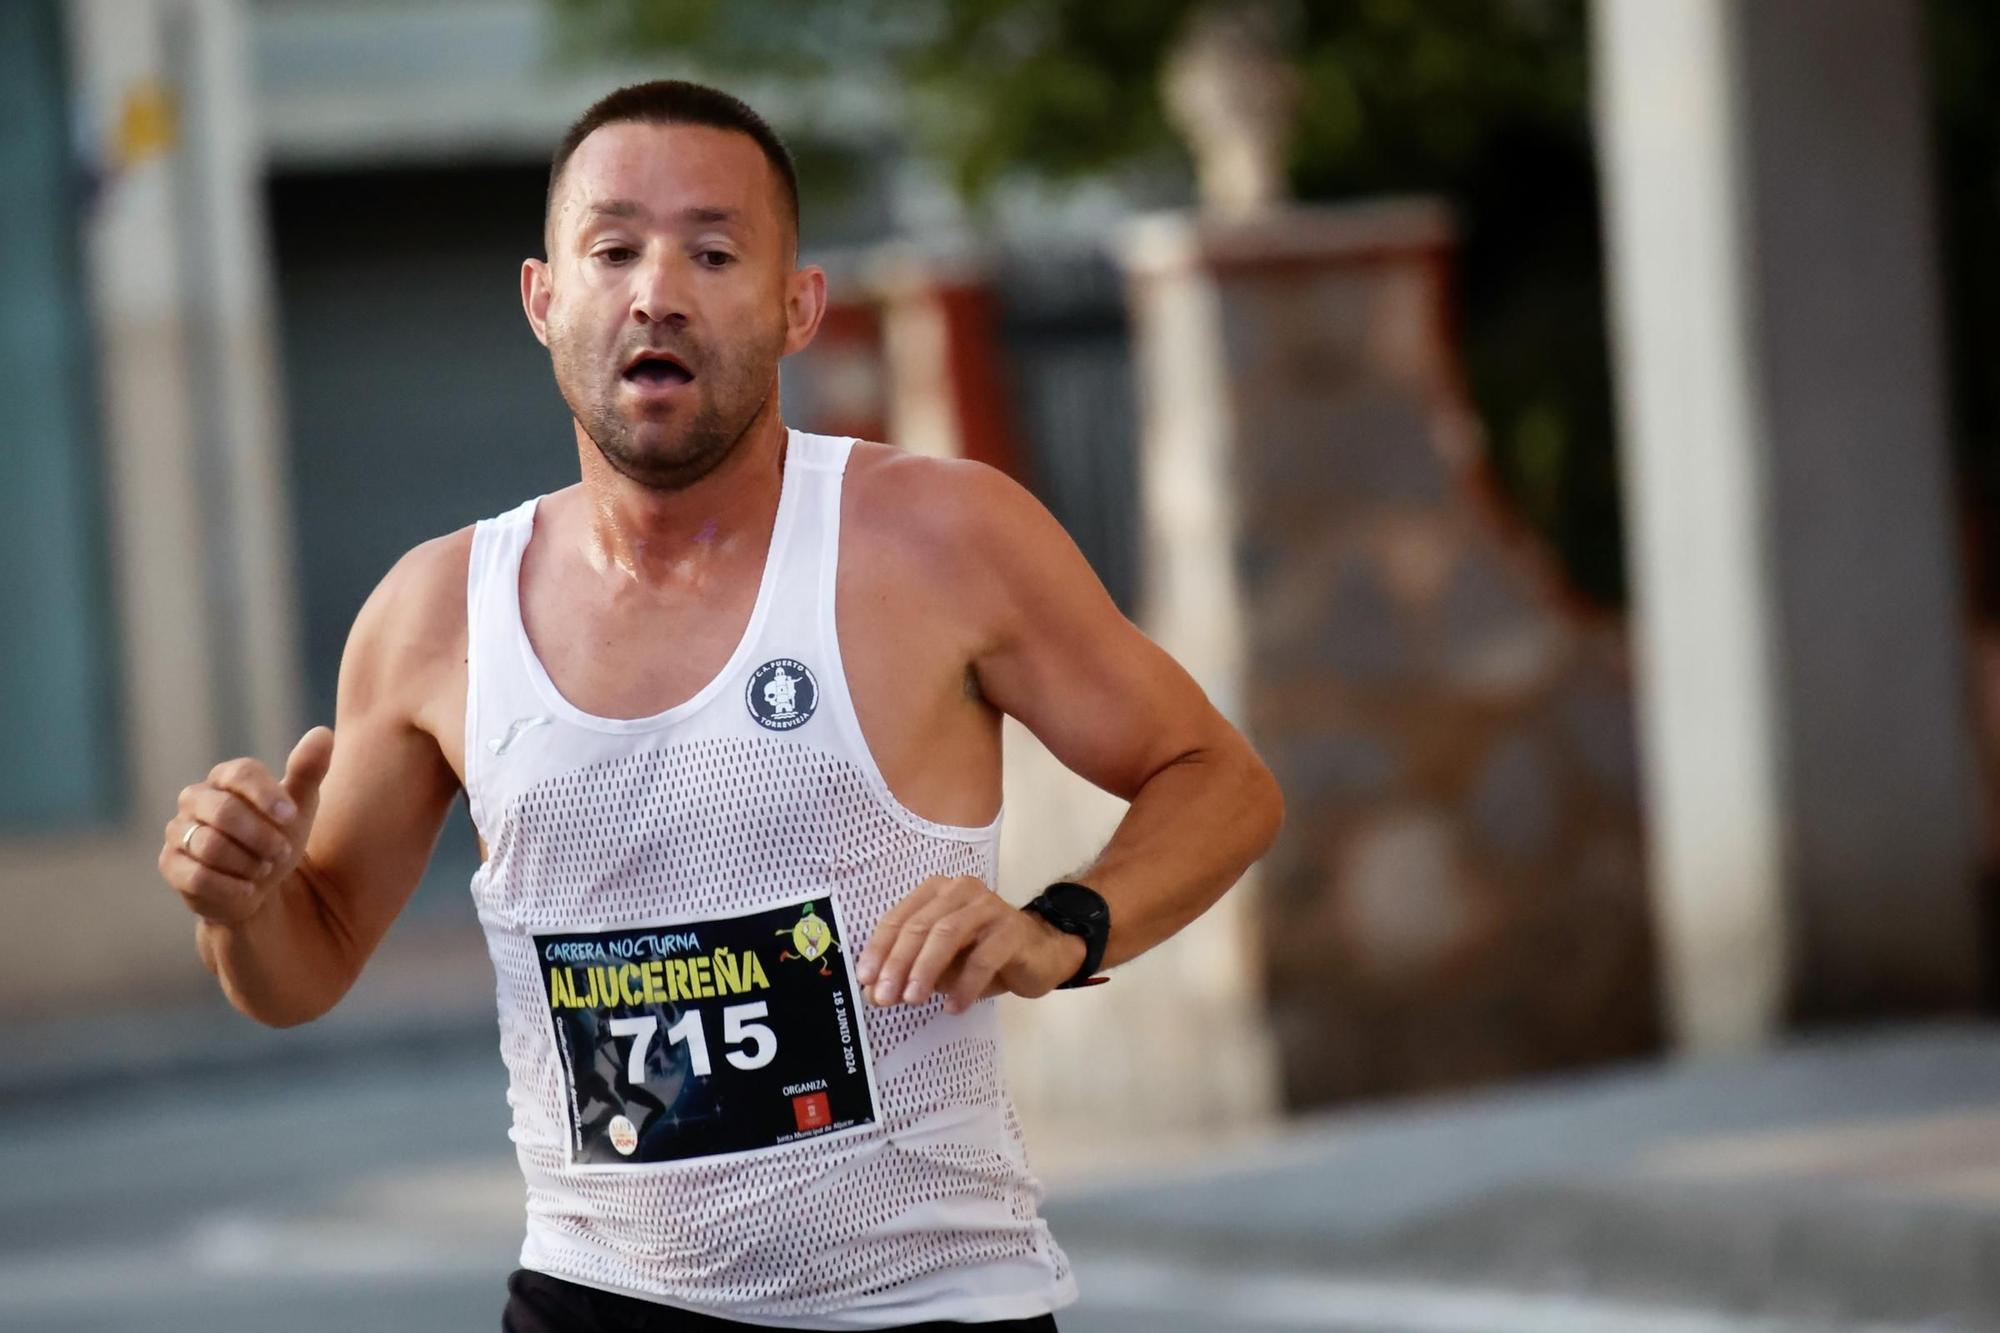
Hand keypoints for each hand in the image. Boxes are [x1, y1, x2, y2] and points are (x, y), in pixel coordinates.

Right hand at [160, 727, 334, 925]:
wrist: (259, 886)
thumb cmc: (277, 837)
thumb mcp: (299, 808)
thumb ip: (309, 771)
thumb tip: (322, 733)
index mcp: (226, 778)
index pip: (241, 773)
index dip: (267, 795)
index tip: (290, 816)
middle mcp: (196, 799)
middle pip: (223, 811)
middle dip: (260, 837)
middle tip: (281, 852)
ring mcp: (178, 831)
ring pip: (210, 845)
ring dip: (248, 863)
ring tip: (264, 868)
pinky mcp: (170, 864)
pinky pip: (197, 876)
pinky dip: (230, 887)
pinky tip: (248, 890)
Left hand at [854, 876, 1087, 1013]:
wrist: (1042, 952)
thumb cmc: (984, 955)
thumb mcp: (940, 965)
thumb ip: (908, 973)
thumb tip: (873, 993)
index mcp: (936, 892)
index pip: (899, 917)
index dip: (879, 949)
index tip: (866, 980)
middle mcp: (960, 890)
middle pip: (920, 925)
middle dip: (898, 963)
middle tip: (885, 997)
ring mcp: (989, 907)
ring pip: (948, 934)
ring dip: (926, 969)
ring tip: (914, 999)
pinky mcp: (1012, 929)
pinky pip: (982, 958)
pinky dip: (964, 985)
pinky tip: (954, 1006)